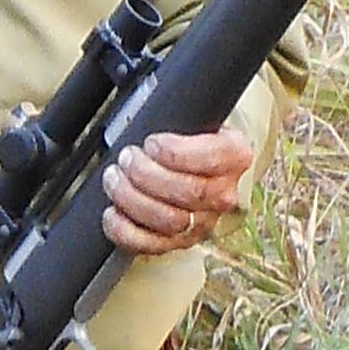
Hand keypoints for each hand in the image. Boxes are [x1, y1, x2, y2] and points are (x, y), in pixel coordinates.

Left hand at [102, 117, 259, 257]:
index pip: (211, 159)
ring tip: (115, 179)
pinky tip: (113, 214)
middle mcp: (224, 193)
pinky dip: (126, 231)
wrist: (200, 163)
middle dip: (146, 173)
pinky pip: (153, 245)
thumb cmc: (192, 136)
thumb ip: (182, 113)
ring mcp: (203, 222)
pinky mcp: (180, 242)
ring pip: (169, 221)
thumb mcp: (196, 116)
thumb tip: (147, 105)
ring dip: (132, 199)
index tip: (152, 142)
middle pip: (187, 192)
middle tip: (127, 158)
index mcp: (235, 156)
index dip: (174, 153)